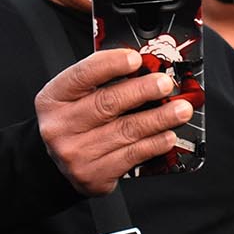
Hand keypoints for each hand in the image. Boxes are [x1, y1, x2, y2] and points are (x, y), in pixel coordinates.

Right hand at [33, 48, 194, 194]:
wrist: (58, 167)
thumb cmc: (74, 123)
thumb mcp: (74, 98)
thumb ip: (101, 83)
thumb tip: (145, 69)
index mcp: (52, 98)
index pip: (82, 75)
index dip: (111, 64)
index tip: (136, 59)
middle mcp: (59, 126)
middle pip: (107, 103)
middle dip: (142, 91)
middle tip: (166, 84)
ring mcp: (75, 153)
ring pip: (125, 131)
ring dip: (159, 119)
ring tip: (181, 110)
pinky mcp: (92, 175)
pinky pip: (130, 156)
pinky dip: (153, 144)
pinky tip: (168, 136)